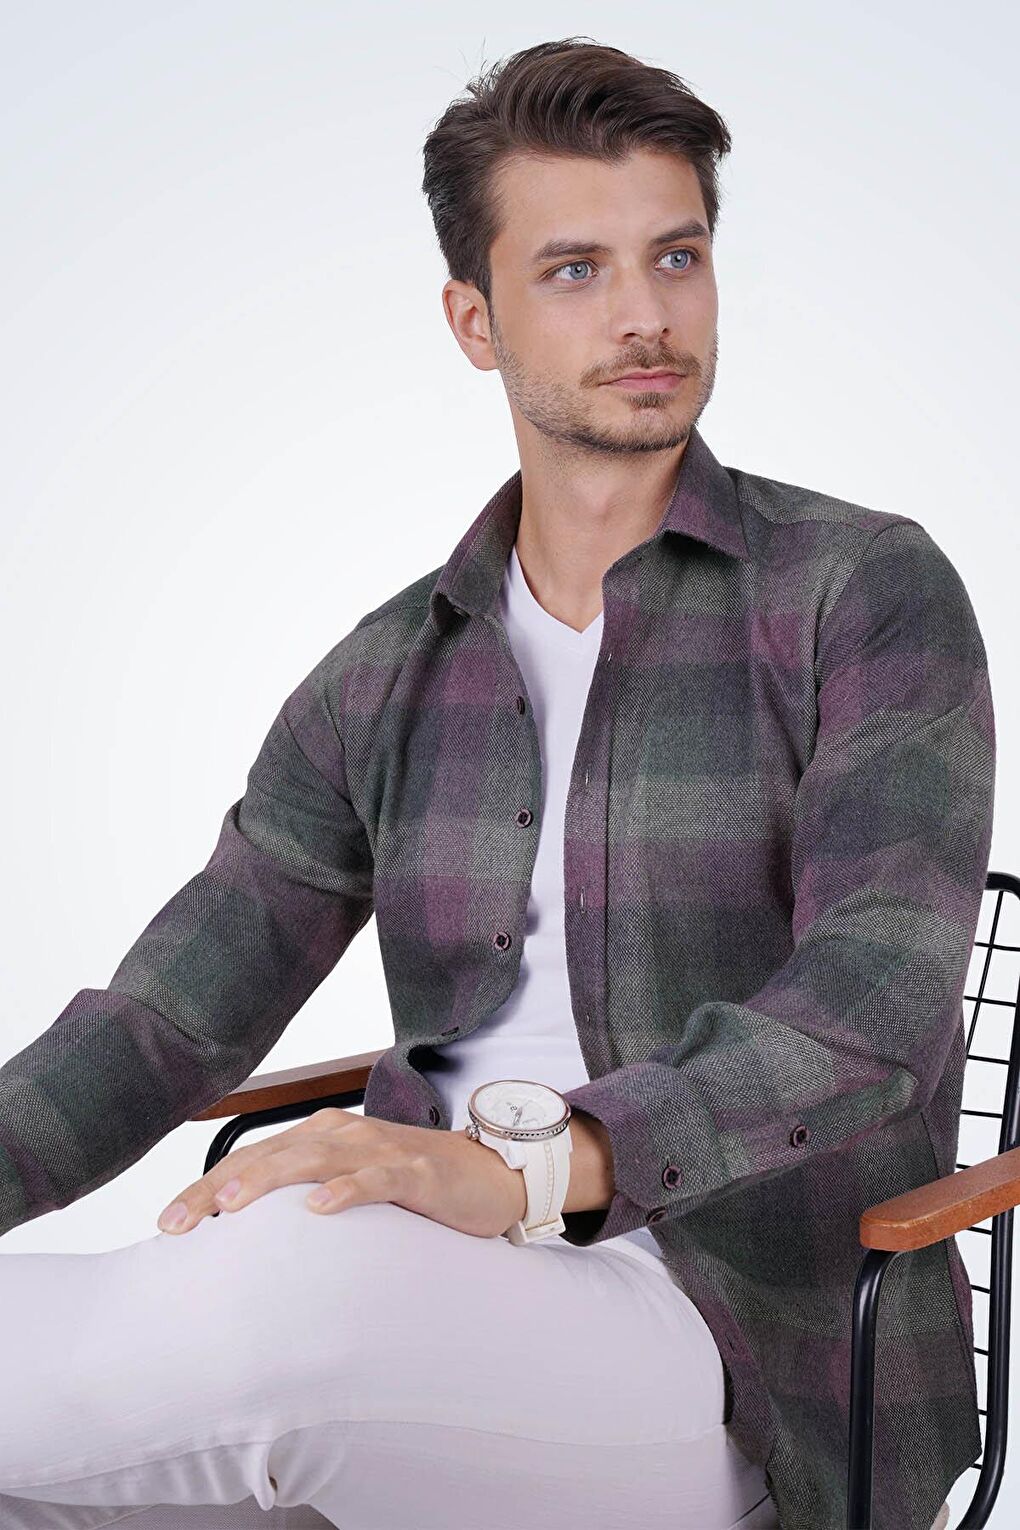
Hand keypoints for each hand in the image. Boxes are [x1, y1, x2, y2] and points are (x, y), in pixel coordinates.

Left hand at [156, 1107, 527, 1238]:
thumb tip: (249, 1238)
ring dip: (269, 1180)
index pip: (253, 1158)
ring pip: (313, 1159)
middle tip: (178, 1222)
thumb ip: (307, 1200)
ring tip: (231, 1203)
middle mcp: (343, 1134)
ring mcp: (380, 1150)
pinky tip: (320, 1208)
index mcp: (322, 1137)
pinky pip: (376, 1178)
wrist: (491, 1174)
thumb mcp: (351, 1189)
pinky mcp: (416, 1172)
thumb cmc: (414, 1186)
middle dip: (219, 1187)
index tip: (168, 1223)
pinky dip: (347, 1190)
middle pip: (270, 1156)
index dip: (207, 1186)